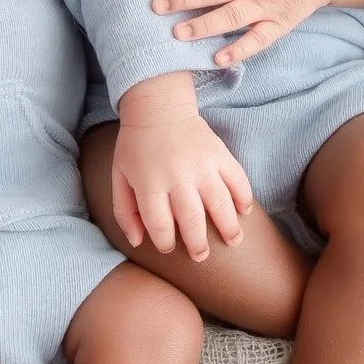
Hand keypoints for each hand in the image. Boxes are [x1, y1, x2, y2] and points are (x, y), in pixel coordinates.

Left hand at [110, 73, 252, 261]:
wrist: (158, 107)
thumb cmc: (135, 147)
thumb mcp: (119, 177)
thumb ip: (124, 211)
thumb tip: (137, 242)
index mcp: (149, 183)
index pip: (160, 224)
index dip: (165, 242)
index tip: (169, 247)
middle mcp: (177, 176)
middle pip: (192, 220)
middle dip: (198, 244)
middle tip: (201, 256)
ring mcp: (202, 165)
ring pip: (220, 204)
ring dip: (229, 227)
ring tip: (233, 242)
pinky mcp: (219, 154)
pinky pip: (238, 179)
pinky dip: (244, 197)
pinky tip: (244, 211)